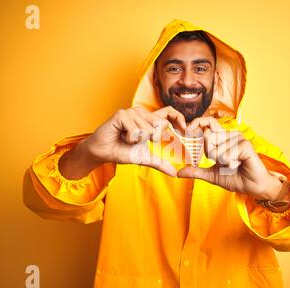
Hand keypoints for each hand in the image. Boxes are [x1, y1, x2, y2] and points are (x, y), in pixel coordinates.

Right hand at [60, 106, 185, 178]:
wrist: (103, 153)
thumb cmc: (122, 151)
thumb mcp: (145, 157)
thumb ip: (160, 163)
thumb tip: (175, 174)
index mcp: (149, 120)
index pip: (169, 112)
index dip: (179, 118)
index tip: (185, 129)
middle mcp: (141, 113)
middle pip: (160, 125)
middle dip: (151, 138)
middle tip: (137, 140)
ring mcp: (132, 112)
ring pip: (148, 129)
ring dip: (137, 140)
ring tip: (127, 138)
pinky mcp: (122, 114)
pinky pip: (136, 130)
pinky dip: (130, 138)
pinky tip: (121, 136)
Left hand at [177, 117, 283, 199]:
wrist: (252, 187)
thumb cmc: (235, 178)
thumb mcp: (211, 175)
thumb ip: (196, 171)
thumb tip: (178, 173)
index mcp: (222, 138)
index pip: (207, 124)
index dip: (196, 124)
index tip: (186, 129)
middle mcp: (230, 135)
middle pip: (208, 137)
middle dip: (211, 154)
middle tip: (223, 162)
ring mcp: (238, 138)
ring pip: (216, 148)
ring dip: (221, 161)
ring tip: (232, 164)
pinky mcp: (245, 145)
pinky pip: (227, 154)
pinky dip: (229, 163)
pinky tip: (238, 164)